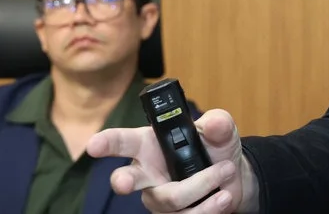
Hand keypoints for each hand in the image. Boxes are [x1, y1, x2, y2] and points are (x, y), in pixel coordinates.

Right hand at [87, 109, 258, 212]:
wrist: (234, 178)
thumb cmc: (216, 148)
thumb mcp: (221, 131)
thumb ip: (218, 124)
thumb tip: (214, 123)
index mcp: (151, 145)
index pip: (122, 142)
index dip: (106, 143)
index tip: (94, 144)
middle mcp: (148, 174)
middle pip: (126, 180)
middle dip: (123, 181)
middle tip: (125, 182)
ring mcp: (158, 198)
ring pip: (170, 199)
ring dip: (203, 185)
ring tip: (226, 172)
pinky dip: (210, 206)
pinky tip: (224, 196)